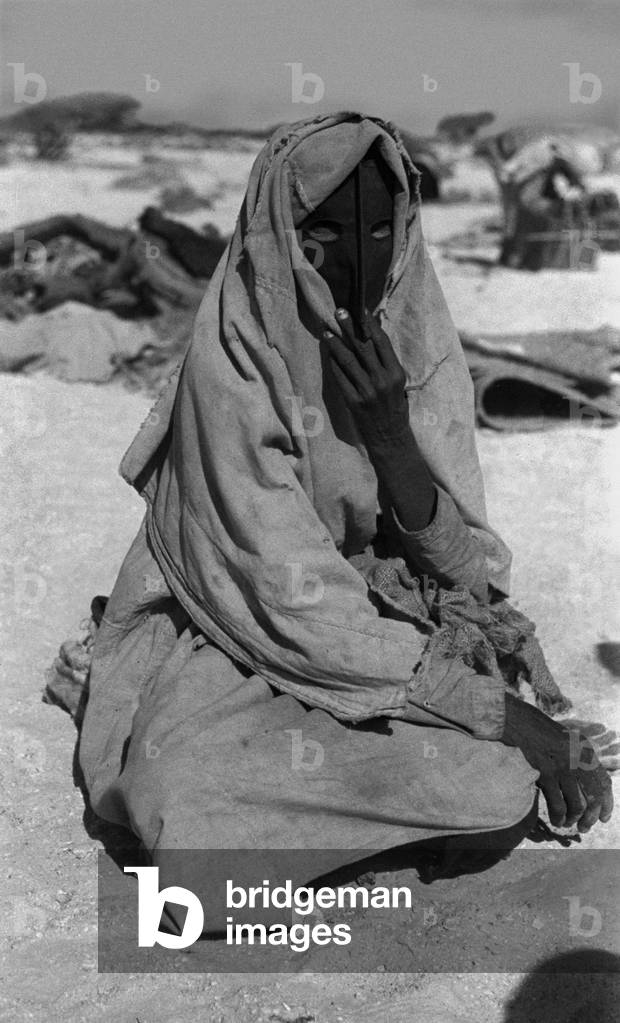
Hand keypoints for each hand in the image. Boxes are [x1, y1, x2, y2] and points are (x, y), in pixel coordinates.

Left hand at [324, 308, 410, 451]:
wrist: (390, 437)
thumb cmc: (395, 408)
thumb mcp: (398, 383)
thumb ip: (386, 364)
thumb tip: (371, 338)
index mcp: (396, 373)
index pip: (381, 341)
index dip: (369, 323)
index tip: (360, 309)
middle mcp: (382, 380)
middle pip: (362, 346)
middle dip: (349, 327)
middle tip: (338, 311)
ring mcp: (367, 391)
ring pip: (348, 360)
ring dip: (336, 343)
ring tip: (327, 330)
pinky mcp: (353, 401)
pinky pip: (340, 378)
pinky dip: (333, 364)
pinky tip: (327, 353)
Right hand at [502, 693, 612, 831]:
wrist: (520, 722)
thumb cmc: (542, 731)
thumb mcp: (568, 741)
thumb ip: (581, 759)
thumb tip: (589, 785)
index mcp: (586, 751)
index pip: (604, 783)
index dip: (607, 804)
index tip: (604, 818)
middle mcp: (579, 760)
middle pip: (593, 798)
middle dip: (590, 817)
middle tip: (584, 827)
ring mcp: (563, 767)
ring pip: (577, 804)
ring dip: (573, 819)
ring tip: (566, 823)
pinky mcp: (546, 774)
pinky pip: (558, 804)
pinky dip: (559, 816)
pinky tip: (556, 820)